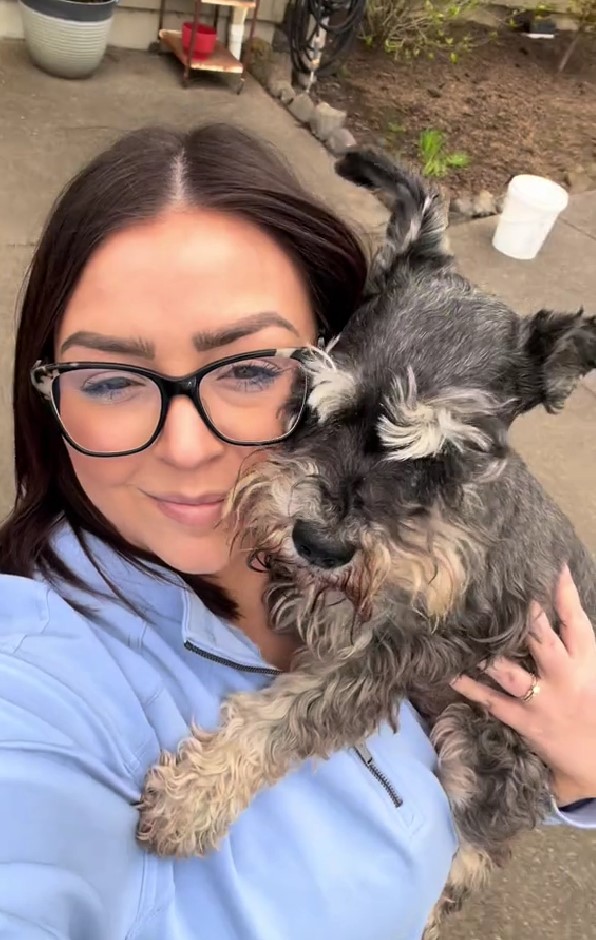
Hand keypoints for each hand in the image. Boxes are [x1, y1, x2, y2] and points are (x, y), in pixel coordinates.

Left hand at [451, 566, 595, 805]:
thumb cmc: (592, 708)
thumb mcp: (593, 673)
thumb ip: (573, 644)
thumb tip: (557, 606)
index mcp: (585, 663)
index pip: (576, 622)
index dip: (565, 594)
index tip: (555, 567)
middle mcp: (564, 678)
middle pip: (541, 640)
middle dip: (523, 616)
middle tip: (502, 591)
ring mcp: (541, 700)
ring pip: (510, 671)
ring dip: (487, 653)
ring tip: (462, 631)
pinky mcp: (524, 722)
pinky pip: (492, 701)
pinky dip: (470, 688)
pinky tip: (450, 674)